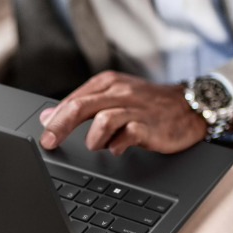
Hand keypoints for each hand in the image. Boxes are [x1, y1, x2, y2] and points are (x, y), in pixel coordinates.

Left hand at [39, 71, 207, 155]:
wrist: (190, 106)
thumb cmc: (148, 104)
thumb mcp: (113, 98)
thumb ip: (82, 105)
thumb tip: (48, 117)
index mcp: (107, 83)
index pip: (73, 100)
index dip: (54, 119)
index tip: (43, 136)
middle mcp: (119, 92)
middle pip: (81, 107)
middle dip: (60, 127)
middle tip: (49, 143)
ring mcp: (135, 108)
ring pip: (102, 119)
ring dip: (93, 138)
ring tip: (97, 146)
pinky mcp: (149, 125)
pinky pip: (127, 134)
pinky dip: (117, 145)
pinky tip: (117, 149)